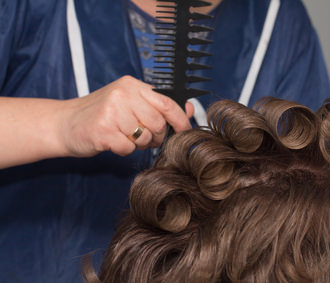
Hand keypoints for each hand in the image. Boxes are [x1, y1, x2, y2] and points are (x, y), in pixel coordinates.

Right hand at [59, 76, 193, 156]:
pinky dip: (123, 150)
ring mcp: (111, 112)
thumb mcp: (130, 103)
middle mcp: (122, 94)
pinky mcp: (102, 131)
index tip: (185, 130)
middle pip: (158, 123)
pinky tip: (113, 142)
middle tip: (144, 137)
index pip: (167, 102)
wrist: (64, 123)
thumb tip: (189, 108)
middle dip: (155, 136)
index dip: (180, 119)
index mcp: (132, 85)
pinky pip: (128, 148)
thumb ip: (158, 105)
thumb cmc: (101, 114)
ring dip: (138, 143)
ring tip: (124, 136)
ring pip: (144, 137)